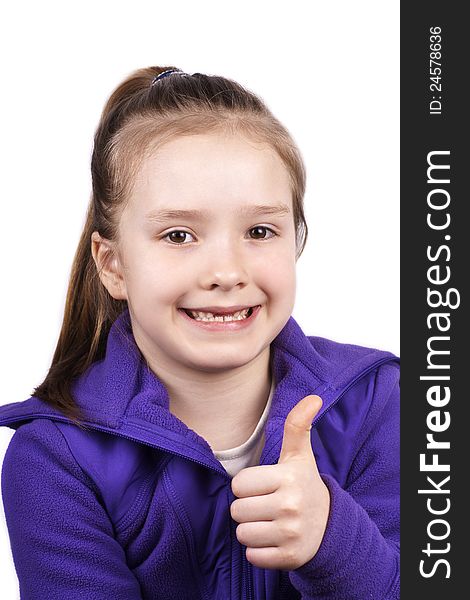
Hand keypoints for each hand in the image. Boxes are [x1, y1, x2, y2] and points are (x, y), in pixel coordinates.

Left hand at [230, 395, 329, 569]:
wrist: (329, 525)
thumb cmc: (304, 484)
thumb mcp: (300, 455)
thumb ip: (298, 426)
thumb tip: (313, 397)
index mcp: (288, 478)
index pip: (239, 484)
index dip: (247, 485)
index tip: (264, 485)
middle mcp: (291, 506)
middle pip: (237, 510)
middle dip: (247, 508)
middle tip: (266, 504)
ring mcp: (291, 535)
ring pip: (242, 534)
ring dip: (250, 530)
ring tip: (269, 522)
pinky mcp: (289, 559)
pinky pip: (252, 556)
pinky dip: (258, 551)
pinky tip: (274, 539)